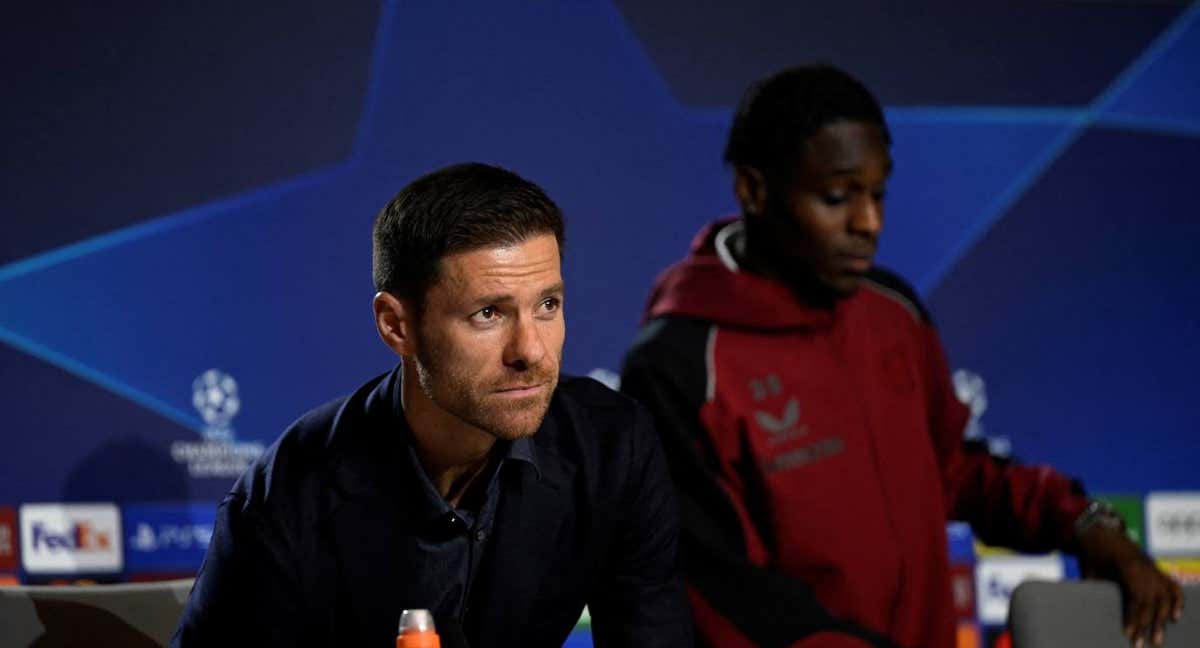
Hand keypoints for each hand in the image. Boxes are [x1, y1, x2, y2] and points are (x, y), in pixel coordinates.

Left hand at [1077, 525, 1182, 646]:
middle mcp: (1145, 570)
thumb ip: (1096, 589)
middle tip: (1141, 643)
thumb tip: (1096, 612)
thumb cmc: (1092, 552)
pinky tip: (1175, 617)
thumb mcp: (1090, 571)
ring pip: (1163, 599)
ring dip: (1161, 620)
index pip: (1136, 600)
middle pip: (1152, 603)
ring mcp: (1152, 569)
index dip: (1133, 618)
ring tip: (1157, 639)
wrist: (1099, 531)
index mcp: (1128, 568)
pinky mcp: (1155, 569)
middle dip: (1147, 625)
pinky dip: (1177, 601)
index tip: (1129, 633)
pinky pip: (1172, 586)